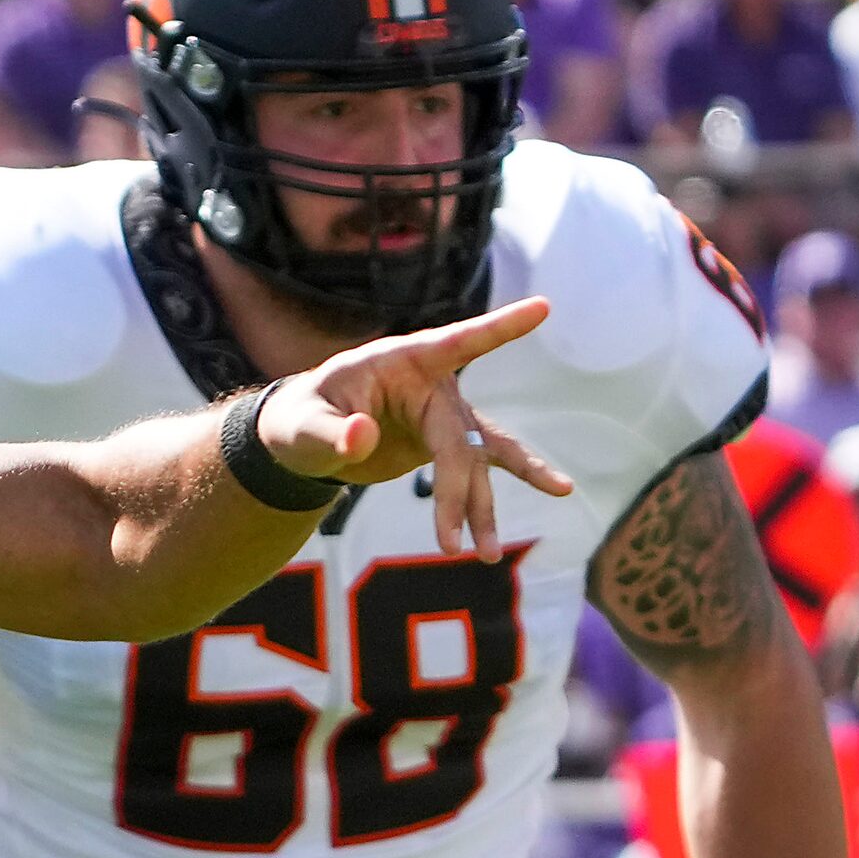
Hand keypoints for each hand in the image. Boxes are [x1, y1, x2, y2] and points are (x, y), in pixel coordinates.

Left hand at [257, 295, 573, 558]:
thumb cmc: (299, 420)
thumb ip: (327, 433)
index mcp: (401, 361)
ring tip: (495, 549)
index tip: (541, 308)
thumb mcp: (300, 427)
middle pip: (459, 441)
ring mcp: (445, 415)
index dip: (498, 328)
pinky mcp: (448, 443)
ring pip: (477, 461)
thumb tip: (361, 437)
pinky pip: (484, 465)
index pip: (456, 341)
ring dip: (482, 507)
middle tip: (449, 547)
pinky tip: (559, 488)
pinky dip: (513, 480)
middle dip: (457, 494)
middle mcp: (433, 384)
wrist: (304, 439)